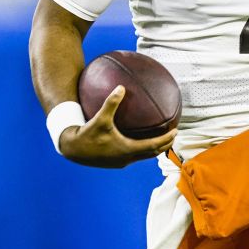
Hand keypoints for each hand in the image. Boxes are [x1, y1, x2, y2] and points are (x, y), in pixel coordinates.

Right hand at [57, 86, 177, 168]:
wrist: (73, 149)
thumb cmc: (87, 134)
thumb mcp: (100, 118)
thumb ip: (111, 103)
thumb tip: (121, 87)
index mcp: (127, 150)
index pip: (153, 146)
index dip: (166, 139)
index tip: (176, 130)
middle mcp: (127, 159)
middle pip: (152, 153)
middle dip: (165, 144)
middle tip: (174, 134)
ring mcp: (121, 162)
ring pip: (143, 156)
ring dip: (154, 148)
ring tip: (162, 138)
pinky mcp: (115, 161)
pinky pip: (134, 155)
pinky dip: (143, 149)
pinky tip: (139, 139)